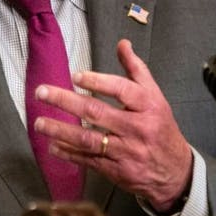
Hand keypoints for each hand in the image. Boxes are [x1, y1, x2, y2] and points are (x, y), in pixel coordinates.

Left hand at [34, 39, 192, 211]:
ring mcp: (126, 151)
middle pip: (97, 113)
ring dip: (60, 130)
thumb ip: (136, 70)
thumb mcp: (155, 96)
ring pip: (88, 139)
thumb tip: (122, 44)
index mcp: (148, 106)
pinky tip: (53, 146)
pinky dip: (69, 153)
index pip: (122, 90)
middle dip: (66, 101)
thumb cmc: (161, 128)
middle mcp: (137, 128)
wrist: (176, 172)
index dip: (98, 81)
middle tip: (42, 92)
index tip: (75, 76)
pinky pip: (89, 160)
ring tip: (40, 122)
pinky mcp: (117, 171)